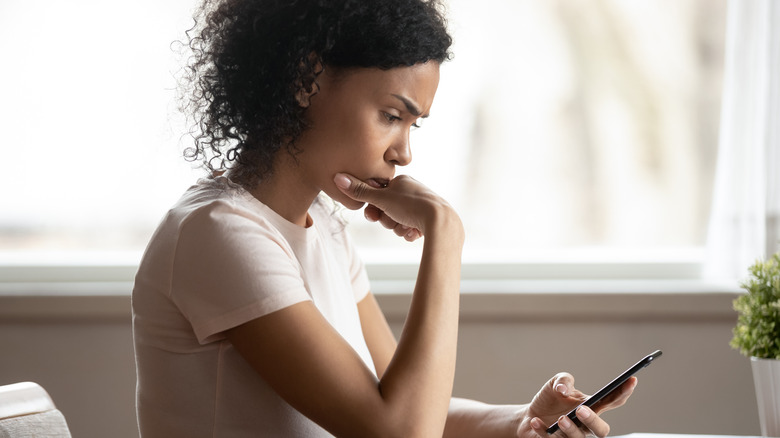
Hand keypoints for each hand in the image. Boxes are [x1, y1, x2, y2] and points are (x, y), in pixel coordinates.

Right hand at [334, 173, 459, 241]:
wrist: (441, 222)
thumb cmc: (412, 205)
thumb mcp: (381, 198)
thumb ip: (359, 191)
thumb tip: (338, 177)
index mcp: (402, 181)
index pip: (379, 194)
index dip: (374, 208)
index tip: (373, 214)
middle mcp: (413, 191)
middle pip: (388, 210)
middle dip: (388, 220)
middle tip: (393, 220)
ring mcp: (421, 206)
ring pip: (398, 221)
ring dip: (398, 228)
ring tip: (407, 226)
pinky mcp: (428, 220)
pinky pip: (410, 229)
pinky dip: (409, 232)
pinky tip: (415, 232)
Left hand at [520, 373, 636, 437]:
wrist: (529, 416)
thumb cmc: (549, 400)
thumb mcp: (555, 383)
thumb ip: (563, 380)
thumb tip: (563, 390)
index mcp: (592, 407)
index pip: (612, 401)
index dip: (623, 392)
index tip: (631, 380)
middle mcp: (586, 425)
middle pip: (601, 430)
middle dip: (593, 421)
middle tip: (580, 410)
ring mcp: (573, 436)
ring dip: (571, 430)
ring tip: (560, 419)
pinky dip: (544, 431)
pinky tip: (536, 422)